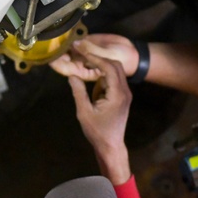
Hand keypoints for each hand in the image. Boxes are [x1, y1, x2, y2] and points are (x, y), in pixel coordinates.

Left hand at [49, 34, 139, 80]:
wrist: (132, 54)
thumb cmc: (122, 61)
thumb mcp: (107, 57)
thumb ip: (91, 50)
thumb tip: (75, 43)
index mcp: (82, 71)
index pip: (64, 68)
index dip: (55, 61)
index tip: (48, 52)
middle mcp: (79, 62)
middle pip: (62, 56)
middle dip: (55, 49)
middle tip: (48, 38)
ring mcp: (81, 51)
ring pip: (66, 46)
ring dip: (60, 40)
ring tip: (53, 31)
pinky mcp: (85, 42)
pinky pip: (74, 38)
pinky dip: (70, 33)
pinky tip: (64, 27)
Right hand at [67, 54, 132, 184]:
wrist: (111, 146)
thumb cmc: (97, 131)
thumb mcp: (84, 112)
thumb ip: (78, 92)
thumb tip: (72, 75)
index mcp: (117, 94)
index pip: (109, 68)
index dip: (96, 58)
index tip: (82, 51)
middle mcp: (125, 91)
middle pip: (115, 65)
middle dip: (99, 58)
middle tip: (83, 54)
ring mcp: (125, 94)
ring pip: (116, 71)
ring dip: (101, 66)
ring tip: (85, 62)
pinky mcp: (122, 97)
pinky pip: (114, 79)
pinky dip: (103, 74)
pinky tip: (91, 75)